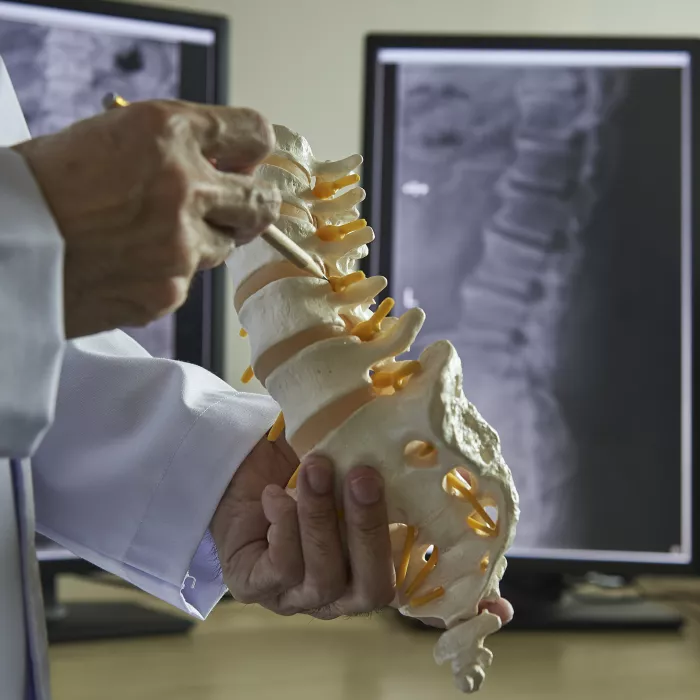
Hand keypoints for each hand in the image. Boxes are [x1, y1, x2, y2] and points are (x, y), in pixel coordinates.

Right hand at [13, 100, 280, 337]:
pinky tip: (127, 264)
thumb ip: (174, 147)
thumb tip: (223, 161)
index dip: (251, 150)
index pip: (254, 134)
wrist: (3, 248)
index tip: (244, 160)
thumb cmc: (42, 187)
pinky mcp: (169, 291)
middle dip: (249, 204)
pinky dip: (167, 272)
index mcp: (166, 132)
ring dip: (202, 240)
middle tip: (229, 207)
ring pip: (225, 245)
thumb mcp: (109, 137)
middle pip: (261, 201)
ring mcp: (181, 246)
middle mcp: (185, 186)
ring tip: (147, 236)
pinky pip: (188, 279)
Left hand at [210, 436, 394, 618]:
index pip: (401, 578)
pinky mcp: (254, 588)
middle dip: (368, 529)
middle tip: (362, 478)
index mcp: (368, 570)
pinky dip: (285, 526)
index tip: (400, 497)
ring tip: (315, 469)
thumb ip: (369, 474)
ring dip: (320, 518)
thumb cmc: (297, 470)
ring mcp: (295, 598)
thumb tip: (396, 446)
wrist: (236, 468)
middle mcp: (337, 595)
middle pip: (370, 589)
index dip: (406, 551)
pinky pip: (282, 570)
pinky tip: (274, 494)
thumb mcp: (340, 469)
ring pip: (323, 578)